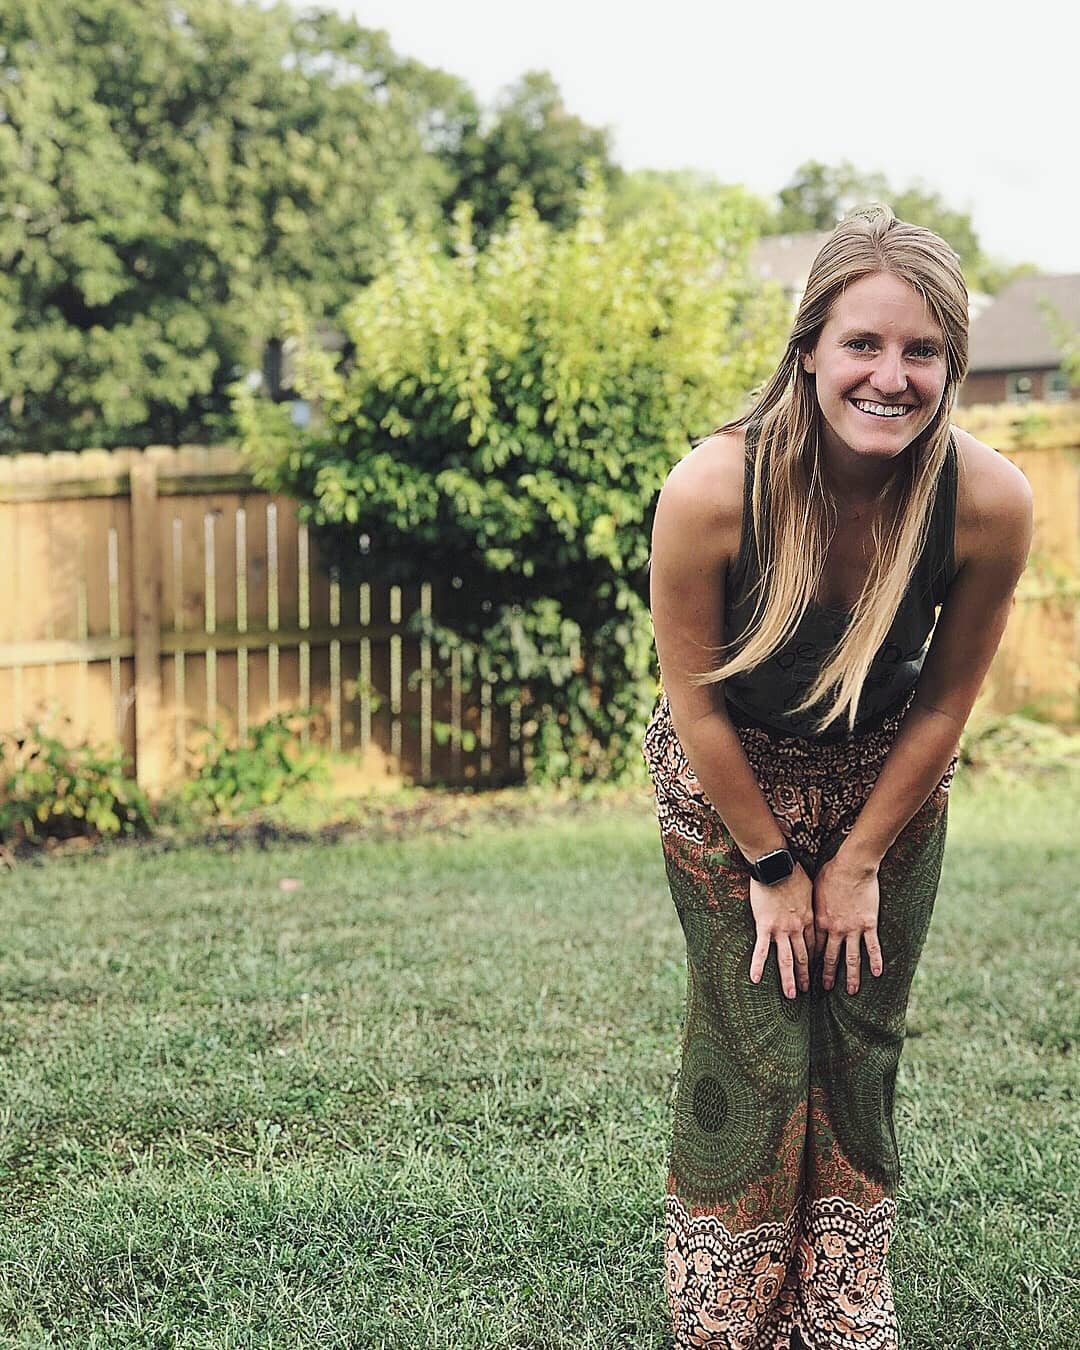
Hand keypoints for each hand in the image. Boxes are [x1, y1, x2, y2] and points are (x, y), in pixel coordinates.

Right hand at [748, 863, 814, 999]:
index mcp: (809, 918)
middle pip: (803, 956)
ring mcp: (781, 929)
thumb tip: (813, 900)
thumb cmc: (793, 871)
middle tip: (806, 990)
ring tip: (791, 994)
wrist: (777, 864)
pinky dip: (758, 965)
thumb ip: (810, 899)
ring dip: (789, 978)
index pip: (814, 944)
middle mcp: (797, 928)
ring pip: (786, 959)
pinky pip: (762, 949)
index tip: (815, 969)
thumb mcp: (810, 887)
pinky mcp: (764, 926)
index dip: (814, 958)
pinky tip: (755, 979)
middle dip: (805, 975)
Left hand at [812, 849, 882, 994]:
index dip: (812, 960)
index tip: (809, 971)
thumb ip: (811, 903)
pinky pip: (873, 946)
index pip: (815, 946)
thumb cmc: (831, 872)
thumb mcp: (814, 889)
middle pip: (831, 956)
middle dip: (828, 974)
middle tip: (825, 989)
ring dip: (851, 976)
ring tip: (851, 991)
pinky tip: (877, 973)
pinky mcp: (869, 924)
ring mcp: (853, 928)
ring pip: (852, 957)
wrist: (852, 866)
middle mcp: (835, 929)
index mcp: (820, 921)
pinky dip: (875, 960)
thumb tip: (803, 908)